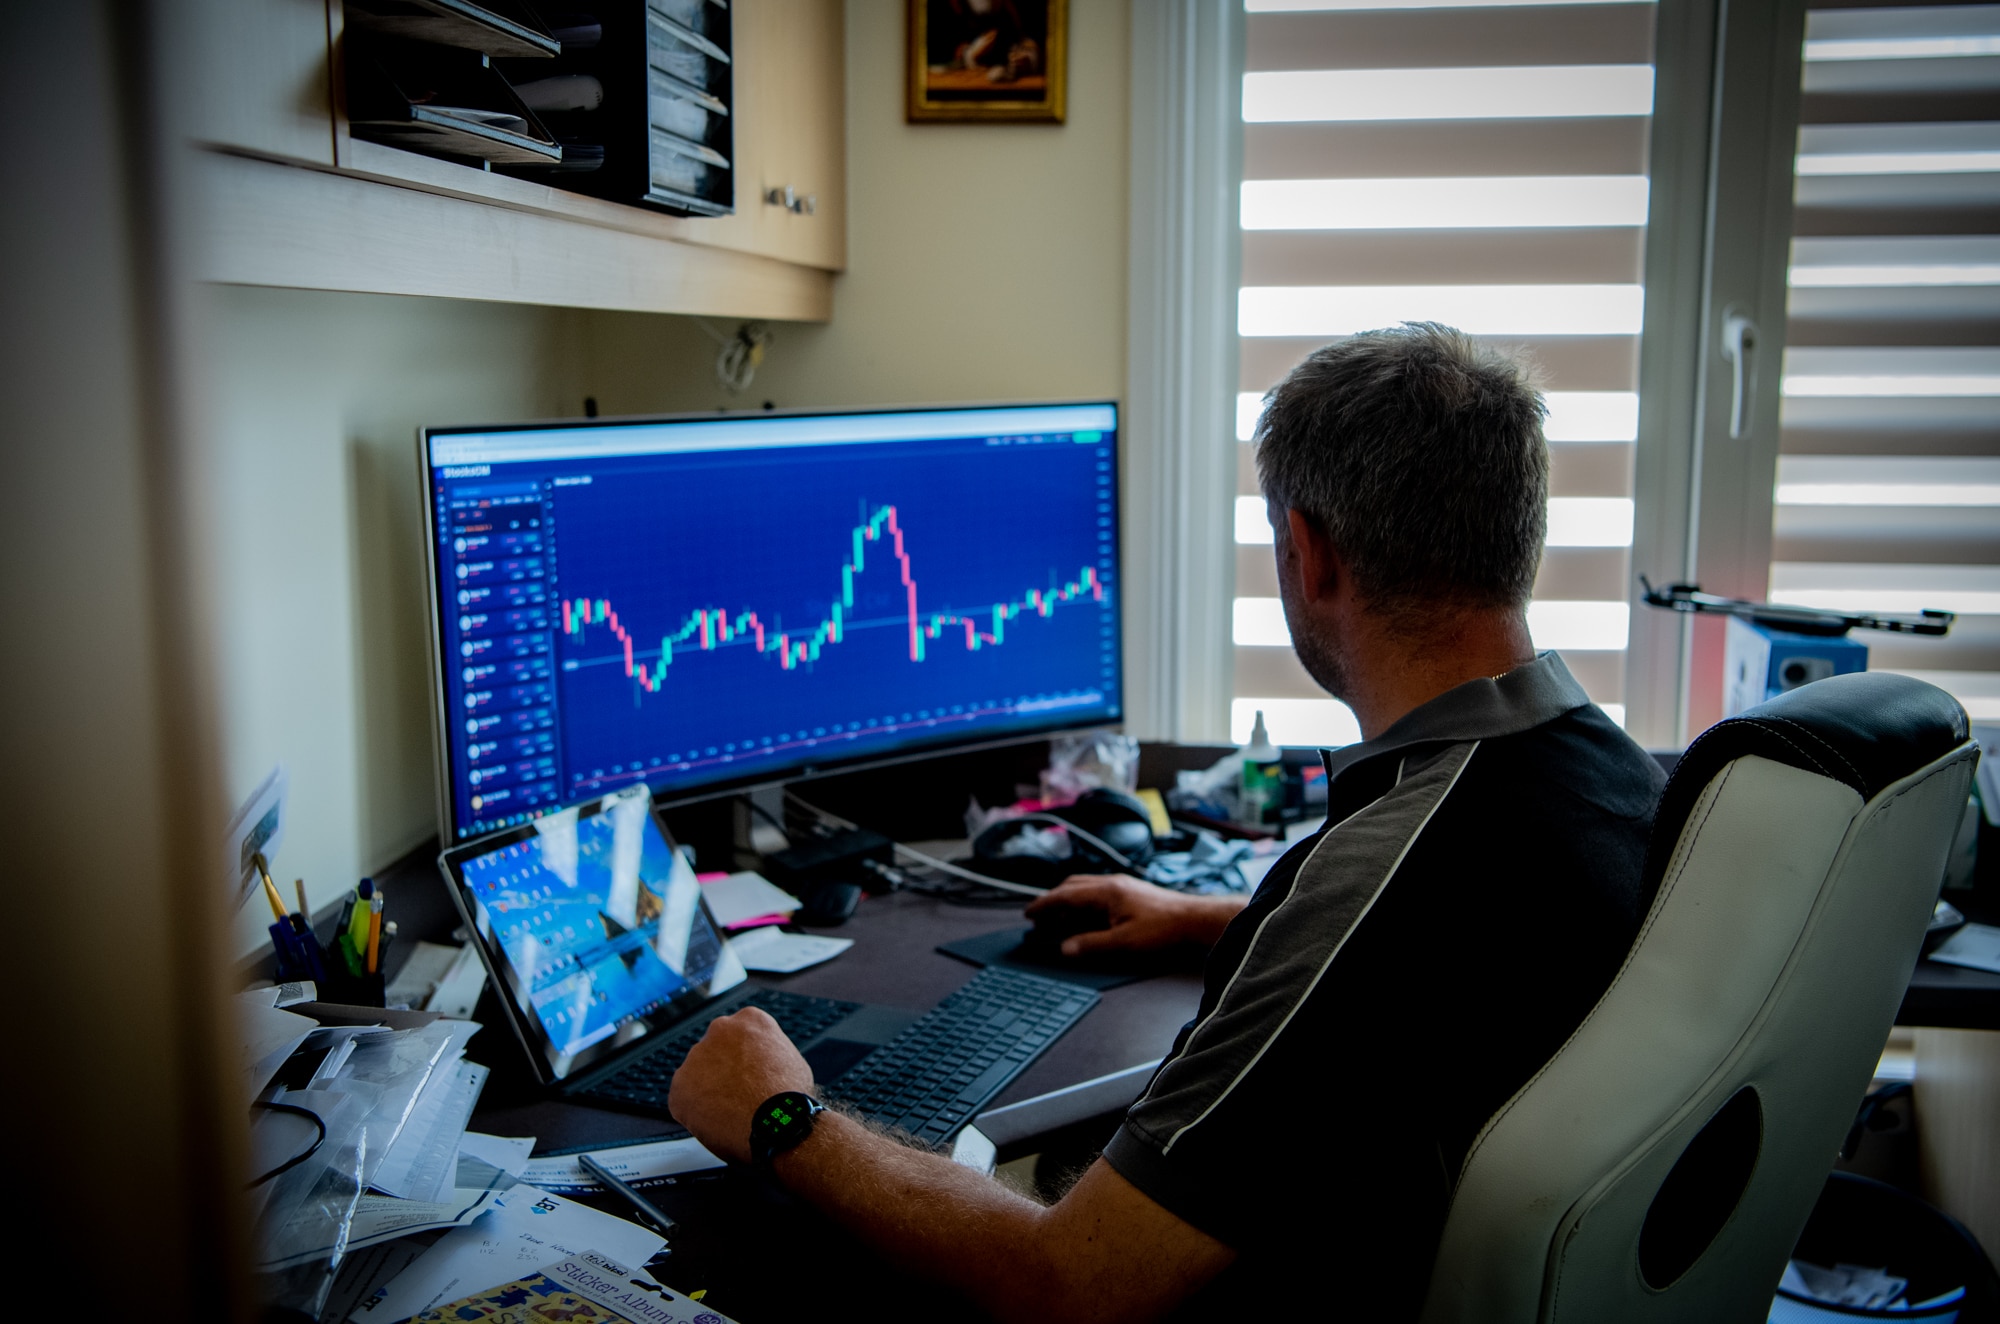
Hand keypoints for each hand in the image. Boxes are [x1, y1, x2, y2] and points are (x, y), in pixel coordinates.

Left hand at [667, 1007, 814, 1163]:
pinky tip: (717, 1122)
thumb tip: (765, 1065)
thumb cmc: (790, 1097)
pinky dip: (695, 1112)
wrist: (778, 1122)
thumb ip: (769, 1054)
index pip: (738, 1035)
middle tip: (737, 1095)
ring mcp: (697, 1056)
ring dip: (707, 1090)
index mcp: (750, 1020)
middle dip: (722, 1071)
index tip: (748, 1073)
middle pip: (715, 1051)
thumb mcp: (791, 1059)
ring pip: (697, 1075)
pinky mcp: (680, 1085)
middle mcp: (720, 1030)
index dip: (744, 1059)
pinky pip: (684, 1100)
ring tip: (730, 1113)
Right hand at [1022, 874, 1242, 957]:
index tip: (1028, 913)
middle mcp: (1112, 883)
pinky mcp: (1131, 891)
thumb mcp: (1123, 942)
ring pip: (1085, 886)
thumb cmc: (1163, 929)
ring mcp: (1122, 885)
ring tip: (1058, 915)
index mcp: (1106, 892)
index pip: (1065, 895)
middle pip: (1072, 886)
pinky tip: (1086, 913)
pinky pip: (1098, 890)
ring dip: (1068, 899)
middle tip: (1039, 915)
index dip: (1044, 904)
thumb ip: (1091, 944)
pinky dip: (1083, 900)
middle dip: (1052, 900)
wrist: (1193, 919)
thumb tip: (1065, 948)